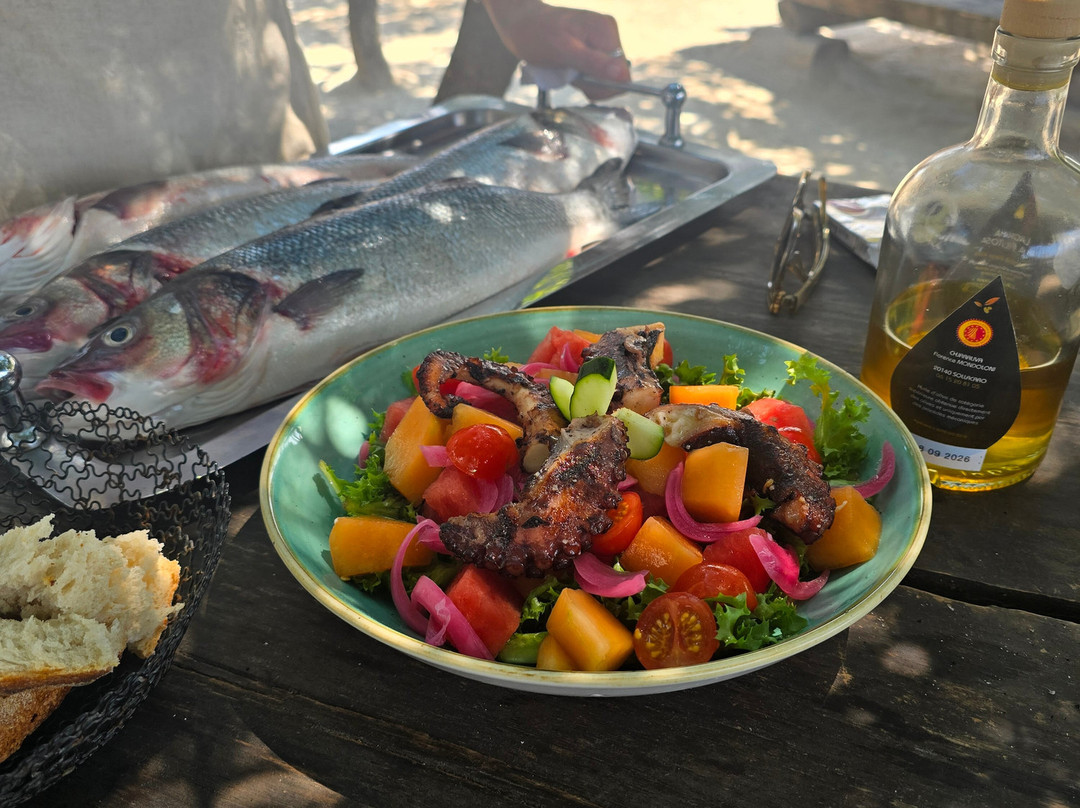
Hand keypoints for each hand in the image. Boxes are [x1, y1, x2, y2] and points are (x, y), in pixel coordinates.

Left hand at [482, 0, 630, 99]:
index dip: (601, 86)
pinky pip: (596, 73)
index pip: (621, 74)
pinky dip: (581, 77)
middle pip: (614, 77)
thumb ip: (594, 64)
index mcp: (606, 31)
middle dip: (590, 83)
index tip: (578, 80)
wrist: (520, 23)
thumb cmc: (536, 35)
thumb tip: (622, 76)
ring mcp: (603, 40)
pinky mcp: (595, 48)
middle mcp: (609, 33)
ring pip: (605, 78)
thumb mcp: (563, 52)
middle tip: (567, 72)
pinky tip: (568, 67)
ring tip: (565, 67)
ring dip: (584, 81)